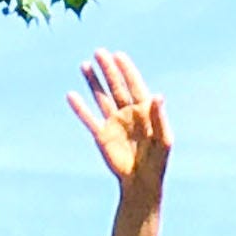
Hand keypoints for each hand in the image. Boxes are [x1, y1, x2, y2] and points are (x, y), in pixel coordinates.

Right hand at [67, 49, 168, 196]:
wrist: (141, 182)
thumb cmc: (157, 162)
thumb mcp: (163, 139)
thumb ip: (159, 117)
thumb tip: (158, 95)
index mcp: (143, 111)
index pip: (134, 85)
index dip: (126, 70)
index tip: (119, 55)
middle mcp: (127, 113)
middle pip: (116, 86)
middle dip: (108, 70)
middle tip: (99, 52)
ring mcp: (113, 123)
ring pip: (101, 97)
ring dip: (93, 82)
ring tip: (85, 65)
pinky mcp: (101, 135)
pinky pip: (89, 118)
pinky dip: (80, 108)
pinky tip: (72, 95)